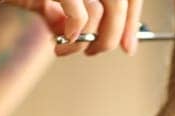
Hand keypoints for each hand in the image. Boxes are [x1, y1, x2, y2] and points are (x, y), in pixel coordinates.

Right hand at [0, 0, 144, 56]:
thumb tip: (88, 35)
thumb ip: (68, 12)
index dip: (131, 22)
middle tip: (96, 51)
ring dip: (87, 40)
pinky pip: (79, 13)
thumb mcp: (44, 1)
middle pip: (120, 2)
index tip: (128, 45)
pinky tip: (61, 39)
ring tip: (66, 48)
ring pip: (100, 12)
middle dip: (113, 35)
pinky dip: (75, 32)